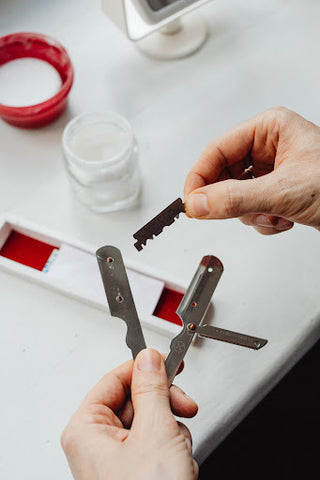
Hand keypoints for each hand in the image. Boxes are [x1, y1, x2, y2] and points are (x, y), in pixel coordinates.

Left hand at [61, 349, 198, 479]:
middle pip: (135, 399)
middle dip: (164, 405)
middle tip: (182, 405)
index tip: (168, 362)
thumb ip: (152, 389)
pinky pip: (156, 441)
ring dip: (172, 431)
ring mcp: (117, 459)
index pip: (115, 379)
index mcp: (86, 428)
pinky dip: (173, 448)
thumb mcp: (155, 432)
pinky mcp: (135, 470)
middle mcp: (96, 442)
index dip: (144, 368)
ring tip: (177, 450)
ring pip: (150, 420)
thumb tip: (148, 360)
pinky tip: (178, 464)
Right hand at [184, 107, 319, 233]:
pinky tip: (284, 219)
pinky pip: (252, 208)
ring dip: (252, 213)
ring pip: (236, 196)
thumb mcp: (284, 191)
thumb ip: (236, 198)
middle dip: (232, 200)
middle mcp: (269, 147)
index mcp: (269, 129)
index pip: (217, 150)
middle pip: (224, 175)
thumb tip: (198, 203)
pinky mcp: (278, 192)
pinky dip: (264, 221)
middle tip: (230, 213)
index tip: (190, 202)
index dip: (199, 178)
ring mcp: (273, 171)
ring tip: (274, 214)